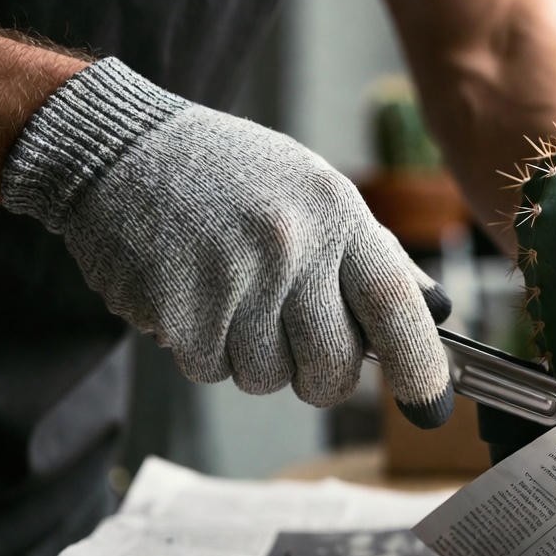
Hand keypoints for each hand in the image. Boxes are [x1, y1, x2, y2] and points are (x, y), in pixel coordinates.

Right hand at [2, 58, 452, 424]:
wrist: (120, 150)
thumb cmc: (230, 176)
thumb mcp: (316, 191)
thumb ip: (376, 253)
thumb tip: (434, 310)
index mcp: (335, 213)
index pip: (395, 305)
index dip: (419, 364)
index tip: (429, 405)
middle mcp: (291, 246)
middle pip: (332, 367)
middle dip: (319, 376)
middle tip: (295, 341)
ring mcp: (233, 279)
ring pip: (267, 378)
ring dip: (251, 356)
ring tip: (230, 295)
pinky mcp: (178, 310)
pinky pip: (210, 370)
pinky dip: (203, 349)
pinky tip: (193, 296)